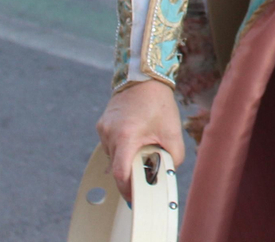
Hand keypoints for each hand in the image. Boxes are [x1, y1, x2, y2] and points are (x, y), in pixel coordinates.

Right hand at [95, 80, 184, 202]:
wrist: (144, 78)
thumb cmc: (158, 103)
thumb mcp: (172, 131)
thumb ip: (173, 157)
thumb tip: (167, 174)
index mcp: (126, 136)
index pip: (121, 173)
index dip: (127, 189)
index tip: (135, 197)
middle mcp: (110, 134)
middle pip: (117, 167)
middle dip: (131, 172)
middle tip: (146, 170)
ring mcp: (103, 130)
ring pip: (114, 157)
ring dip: (127, 159)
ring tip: (143, 147)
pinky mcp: (102, 126)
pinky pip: (112, 146)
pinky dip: (123, 148)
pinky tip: (136, 138)